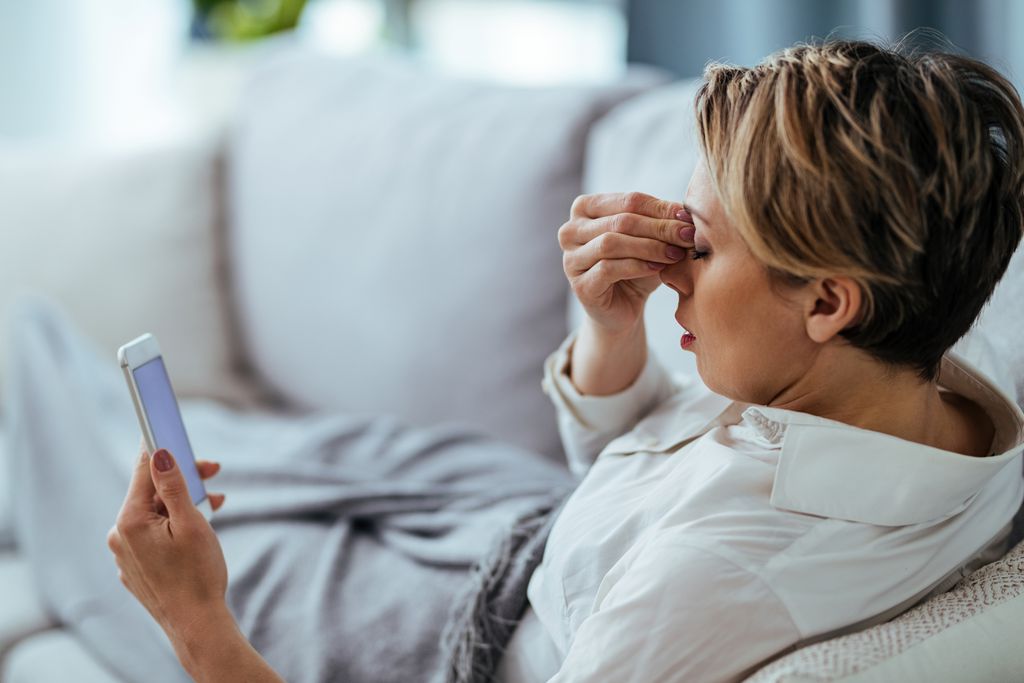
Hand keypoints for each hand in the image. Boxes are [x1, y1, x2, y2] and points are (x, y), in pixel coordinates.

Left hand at [107, 446, 227, 648]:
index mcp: (130, 521)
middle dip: (183, 479)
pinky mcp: (136, 566)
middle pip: (151, 491)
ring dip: (183, 502)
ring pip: (154, 513)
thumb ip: (174, 485)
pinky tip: (199, 526)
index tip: (168, 426)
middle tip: (215, 471)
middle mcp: (120, 535)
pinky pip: (154, 533)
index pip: (143, 470)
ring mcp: (126, 553)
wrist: (196, 624)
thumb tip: (159, 453)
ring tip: (214, 503)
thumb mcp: (192, 522)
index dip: (160, 447)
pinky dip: (176, 523)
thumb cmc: (198, 574)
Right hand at [558, 192, 694, 336]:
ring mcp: (571, 259)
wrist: (624, 307)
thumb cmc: (636, 266)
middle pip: (620, 221)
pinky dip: (638, 266)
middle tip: (688, 236)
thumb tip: (684, 211)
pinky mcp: (579, 285)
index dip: (661, 208)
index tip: (688, 218)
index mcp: (585, 208)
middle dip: (659, 228)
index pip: (628, 201)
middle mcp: (570, 231)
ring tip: (675, 253)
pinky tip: (658, 268)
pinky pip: (608, 269)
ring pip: (611, 243)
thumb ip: (662, 221)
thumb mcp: (650, 238)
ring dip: (650, 247)